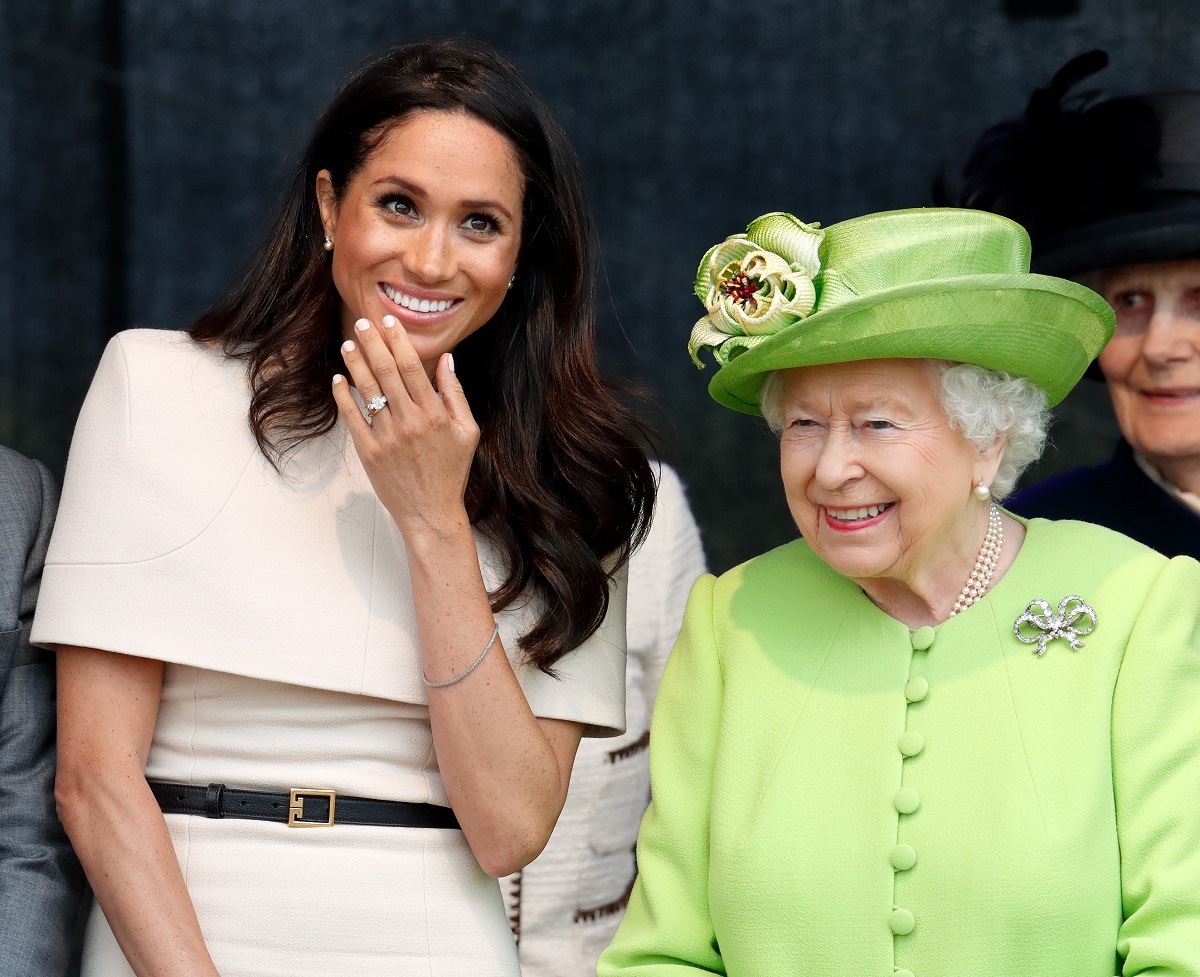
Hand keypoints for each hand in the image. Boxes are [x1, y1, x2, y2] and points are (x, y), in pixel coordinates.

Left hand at [333, 316, 478, 544]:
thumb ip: (455, 394)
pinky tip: (338, 380)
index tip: (388, 322)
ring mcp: (387, 438)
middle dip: (372, 345)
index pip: (412, 368)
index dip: (398, 341)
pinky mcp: (369, 453)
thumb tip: (447, 360)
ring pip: (367, 392)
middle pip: (387, 373)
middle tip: (361, 323)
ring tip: (348, 344)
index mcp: (434, 415)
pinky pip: (353, 419)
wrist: (431, 512)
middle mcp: (410, 422)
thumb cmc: (451, 471)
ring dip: (356, 365)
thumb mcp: (467, 432)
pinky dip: (344, 397)